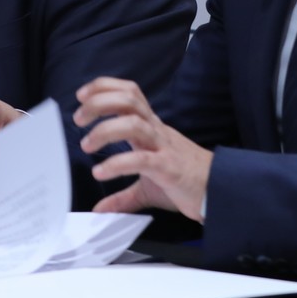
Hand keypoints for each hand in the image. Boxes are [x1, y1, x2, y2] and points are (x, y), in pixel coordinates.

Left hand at [75, 77, 209, 221]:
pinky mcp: (168, 167)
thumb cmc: (185, 183)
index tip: (82, 95)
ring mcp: (163, 147)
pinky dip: (117, 163)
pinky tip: (101, 172)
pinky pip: (140, 159)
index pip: (129, 94)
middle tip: (79, 118)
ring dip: (105, 130)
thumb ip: (122, 197)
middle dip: (99, 103)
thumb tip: (100, 209)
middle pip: (128, 100)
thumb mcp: (147, 188)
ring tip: (87, 145)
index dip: (105, 88)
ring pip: (133, 123)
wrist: (218, 191)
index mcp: (151, 129)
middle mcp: (156, 131)